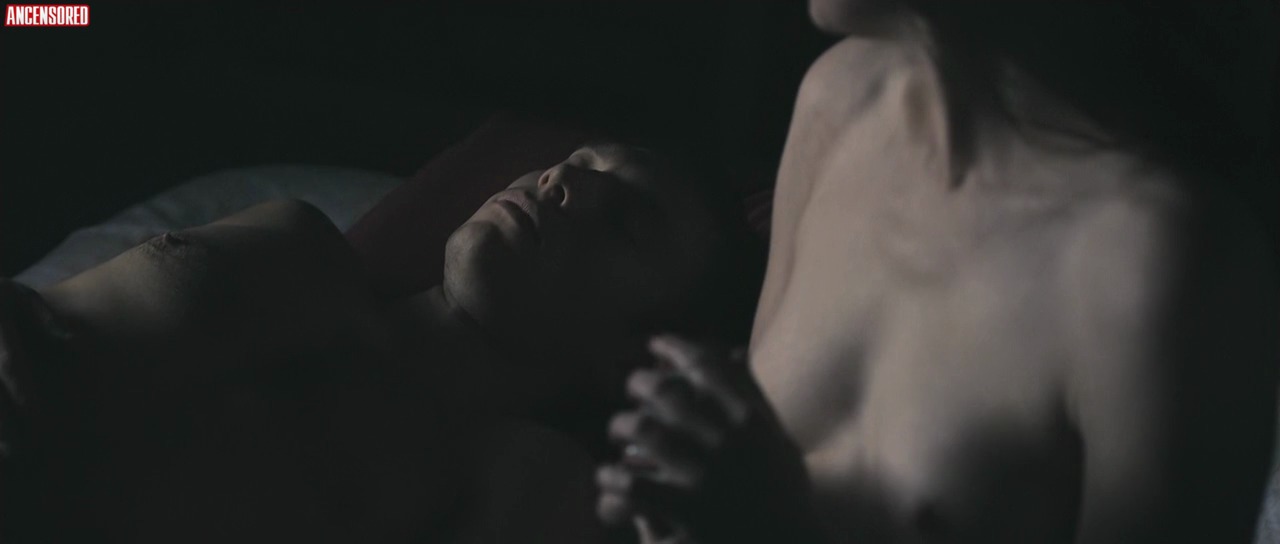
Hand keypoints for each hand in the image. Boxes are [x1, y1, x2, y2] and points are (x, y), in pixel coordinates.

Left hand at [596, 335, 820, 543]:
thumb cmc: (784, 499)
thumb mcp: (779, 443)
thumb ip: (755, 398)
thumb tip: (734, 352)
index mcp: (752, 422)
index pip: (707, 367)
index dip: (675, 348)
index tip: (655, 343)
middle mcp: (728, 444)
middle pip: (667, 394)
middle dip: (640, 383)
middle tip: (631, 386)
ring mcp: (705, 479)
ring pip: (643, 432)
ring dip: (622, 425)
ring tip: (618, 429)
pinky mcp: (685, 516)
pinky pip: (631, 486)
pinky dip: (613, 478)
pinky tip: (609, 478)